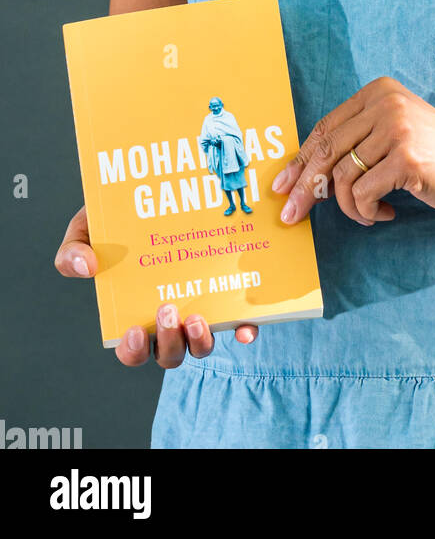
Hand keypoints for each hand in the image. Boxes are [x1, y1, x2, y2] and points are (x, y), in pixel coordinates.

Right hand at [54, 205, 258, 366]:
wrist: (156, 194)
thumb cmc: (117, 221)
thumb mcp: (86, 230)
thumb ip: (73, 251)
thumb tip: (84, 267)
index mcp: (135, 313)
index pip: (133, 349)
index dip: (132, 350)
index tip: (134, 330)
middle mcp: (169, 319)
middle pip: (170, 354)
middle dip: (168, 342)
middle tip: (167, 310)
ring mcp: (200, 309)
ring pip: (201, 345)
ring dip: (200, 341)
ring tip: (198, 317)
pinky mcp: (229, 296)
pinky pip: (239, 323)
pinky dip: (244, 330)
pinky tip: (246, 326)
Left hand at [272, 76, 434, 226]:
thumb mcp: (394, 134)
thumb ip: (357, 142)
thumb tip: (303, 174)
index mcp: (378, 92)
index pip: (325, 128)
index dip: (299, 161)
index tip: (282, 186)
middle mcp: (385, 104)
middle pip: (325, 150)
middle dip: (305, 188)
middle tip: (292, 216)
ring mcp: (396, 129)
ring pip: (341, 177)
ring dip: (349, 207)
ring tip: (368, 213)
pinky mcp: (407, 159)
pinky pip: (361, 194)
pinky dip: (365, 212)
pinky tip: (385, 213)